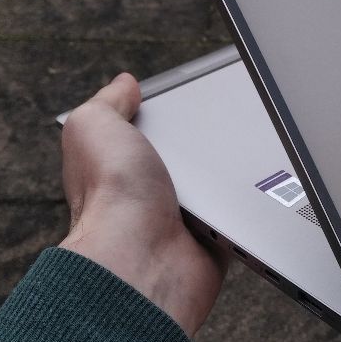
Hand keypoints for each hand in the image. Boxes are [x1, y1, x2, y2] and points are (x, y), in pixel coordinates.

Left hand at [59, 73, 226, 335]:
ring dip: (233, 168)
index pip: (155, 126)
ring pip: (223, 179)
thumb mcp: (93, 125)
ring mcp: (185, 217)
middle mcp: (151, 192)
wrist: (144, 258)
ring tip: (239, 152)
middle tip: (226, 122)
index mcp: (121, 164)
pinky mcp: (216, 241)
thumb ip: (108, 101)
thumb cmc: (111, 197)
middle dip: (212, 137)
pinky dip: (247, 201)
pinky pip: (242, 212)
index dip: (174, 108)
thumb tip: (125, 84)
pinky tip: (247, 187)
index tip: (194, 93)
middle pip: (195, 150)